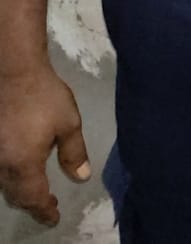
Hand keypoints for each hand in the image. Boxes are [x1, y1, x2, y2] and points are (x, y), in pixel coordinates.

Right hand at [0, 65, 90, 226]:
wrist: (14, 73)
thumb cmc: (45, 97)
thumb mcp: (69, 124)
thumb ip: (75, 153)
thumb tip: (82, 177)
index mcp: (23, 164)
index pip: (33, 198)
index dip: (44, 211)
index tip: (55, 218)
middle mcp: (2, 165)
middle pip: (15, 196)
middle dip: (32, 204)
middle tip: (48, 207)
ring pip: (4, 185)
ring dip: (20, 193)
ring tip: (37, 193)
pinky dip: (10, 179)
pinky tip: (20, 173)